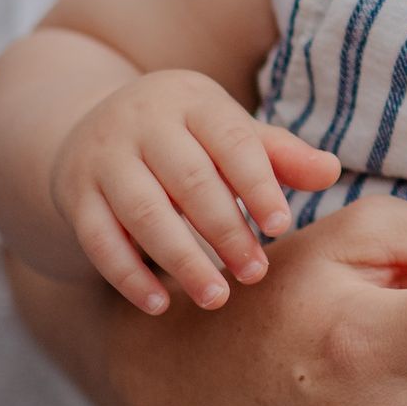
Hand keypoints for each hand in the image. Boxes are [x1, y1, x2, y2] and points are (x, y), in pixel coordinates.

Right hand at [50, 69, 339, 312]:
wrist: (94, 130)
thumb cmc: (188, 139)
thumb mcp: (230, 133)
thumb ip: (279, 154)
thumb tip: (331, 171)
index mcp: (192, 100)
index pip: (232, 141)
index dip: (258, 184)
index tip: (282, 226)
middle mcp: (143, 123)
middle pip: (189, 180)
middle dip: (226, 231)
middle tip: (256, 274)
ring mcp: (103, 158)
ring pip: (144, 214)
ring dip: (183, 260)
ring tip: (217, 297)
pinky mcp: (75, 195)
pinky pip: (100, 241)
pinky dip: (130, 277)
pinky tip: (161, 305)